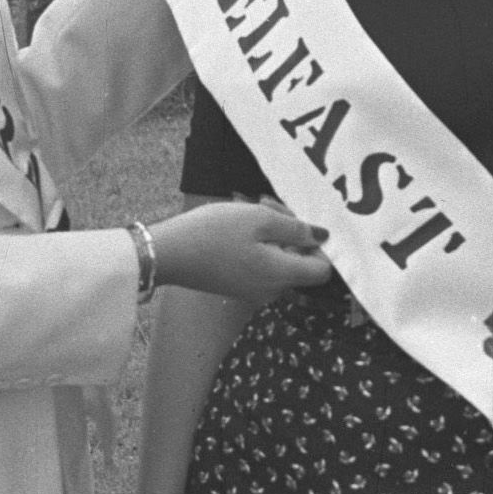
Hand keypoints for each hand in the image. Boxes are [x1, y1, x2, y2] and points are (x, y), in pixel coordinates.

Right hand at [150, 199, 330, 300]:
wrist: (168, 253)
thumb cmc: (213, 233)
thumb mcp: (259, 219)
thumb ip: (296, 228)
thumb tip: (324, 237)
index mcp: (281, 275)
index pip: (324, 270)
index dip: (321, 245)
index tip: (302, 220)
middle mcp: (272, 290)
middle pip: (301, 261)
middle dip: (292, 230)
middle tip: (268, 203)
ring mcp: (255, 290)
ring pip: (280, 259)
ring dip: (273, 232)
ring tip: (251, 206)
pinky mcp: (239, 285)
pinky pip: (262, 264)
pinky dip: (258, 242)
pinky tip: (240, 222)